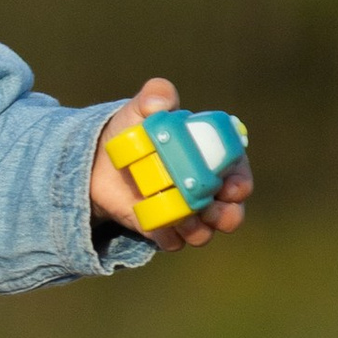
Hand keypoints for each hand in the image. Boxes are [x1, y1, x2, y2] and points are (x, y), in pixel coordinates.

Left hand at [88, 79, 253, 251]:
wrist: (97, 160)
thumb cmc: (131, 131)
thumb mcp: (141, 109)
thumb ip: (155, 96)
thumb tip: (161, 99)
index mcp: (211, 159)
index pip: (238, 173)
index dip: (240, 182)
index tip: (232, 187)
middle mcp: (205, 189)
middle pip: (231, 210)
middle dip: (228, 214)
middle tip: (214, 210)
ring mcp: (185, 211)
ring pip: (205, 230)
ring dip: (199, 229)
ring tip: (184, 221)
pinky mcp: (161, 228)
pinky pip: (174, 241)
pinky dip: (170, 238)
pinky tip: (161, 229)